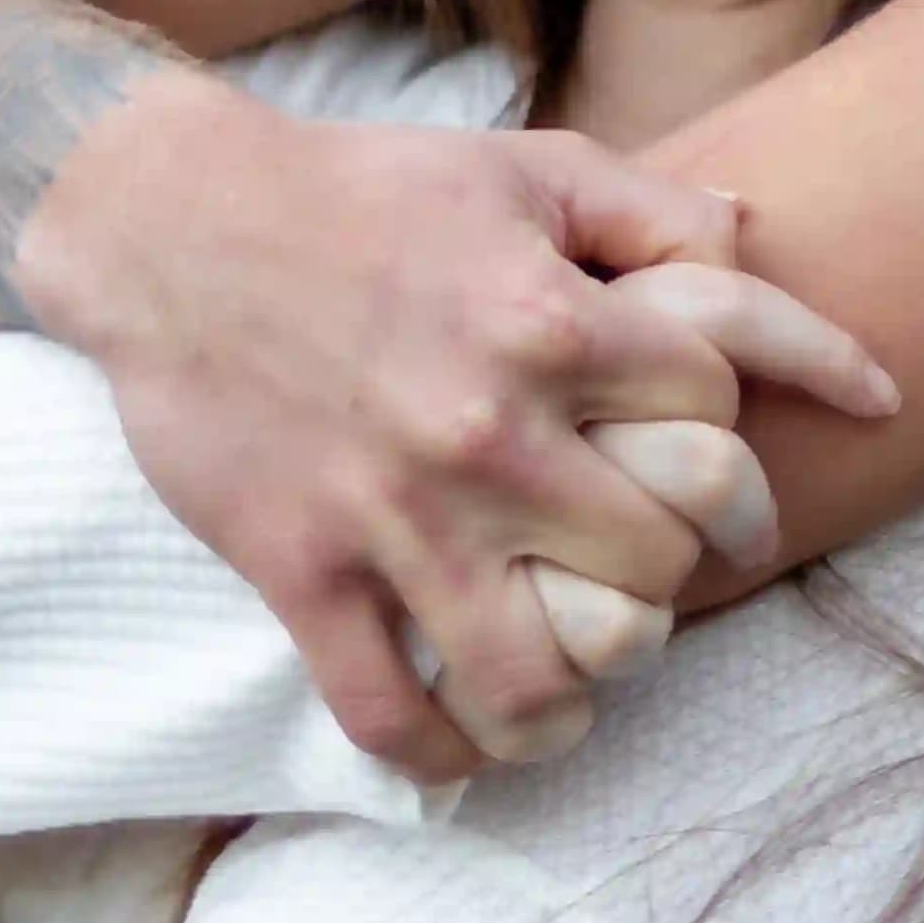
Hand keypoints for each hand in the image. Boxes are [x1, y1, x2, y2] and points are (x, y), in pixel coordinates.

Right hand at [19, 73, 894, 781]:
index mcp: (549, 320)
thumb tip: (752, 236)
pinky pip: (388, 713)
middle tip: (671, 568)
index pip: (714, 412)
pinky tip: (473, 735)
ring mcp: (392, 515)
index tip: (723, 461)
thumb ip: (649, 209)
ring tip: (584, 682)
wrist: (171, 224)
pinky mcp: (302, 572)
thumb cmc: (363, 190)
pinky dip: (444, 752)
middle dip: (686, 567)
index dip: (734, 434)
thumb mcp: (523, 170)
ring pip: (538, 674)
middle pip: (657, 556)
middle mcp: (485, 430)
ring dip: (582, 694)